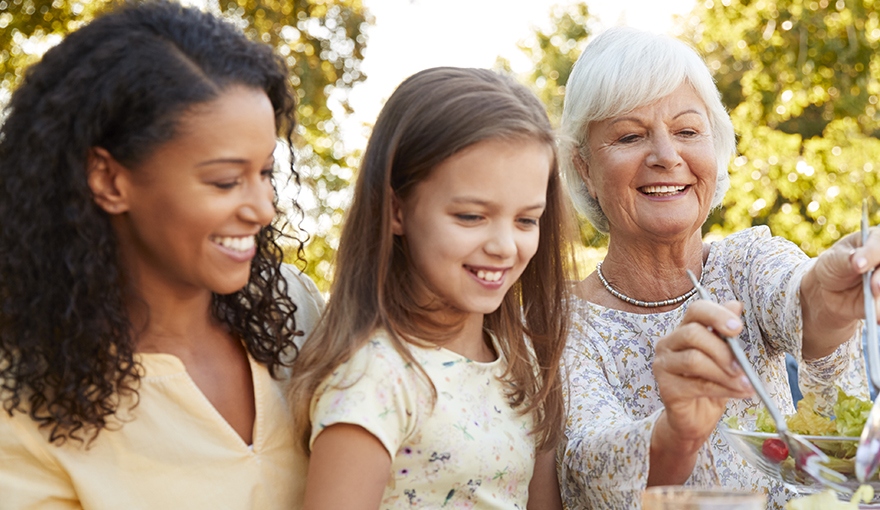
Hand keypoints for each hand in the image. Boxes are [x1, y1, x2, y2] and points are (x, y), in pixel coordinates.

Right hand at [653, 299, 753, 450]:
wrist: (695, 419)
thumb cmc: (709, 384)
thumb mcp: (723, 356)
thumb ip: (726, 333)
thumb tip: (735, 304)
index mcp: (683, 330)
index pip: (695, 310)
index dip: (716, 314)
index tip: (737, 328)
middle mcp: (667, 344)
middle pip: (692, 334)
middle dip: (722, 349)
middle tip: (742, 366)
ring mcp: (663, 366)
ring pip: (694, 360)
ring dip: (725, 373)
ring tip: (745, 384)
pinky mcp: (666, 388)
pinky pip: (697, 384)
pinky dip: (724, 389)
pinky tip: (740, 393)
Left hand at [801, 227, 879, 357]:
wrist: (829, 289)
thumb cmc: (834, 266)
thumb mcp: (834, 259)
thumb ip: (847, 260)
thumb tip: (858, 262)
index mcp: (876, 240)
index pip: (879, 244)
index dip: (872, 254)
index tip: (859, 265)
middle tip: (874, 287)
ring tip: (873, 302)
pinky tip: (876, 320)